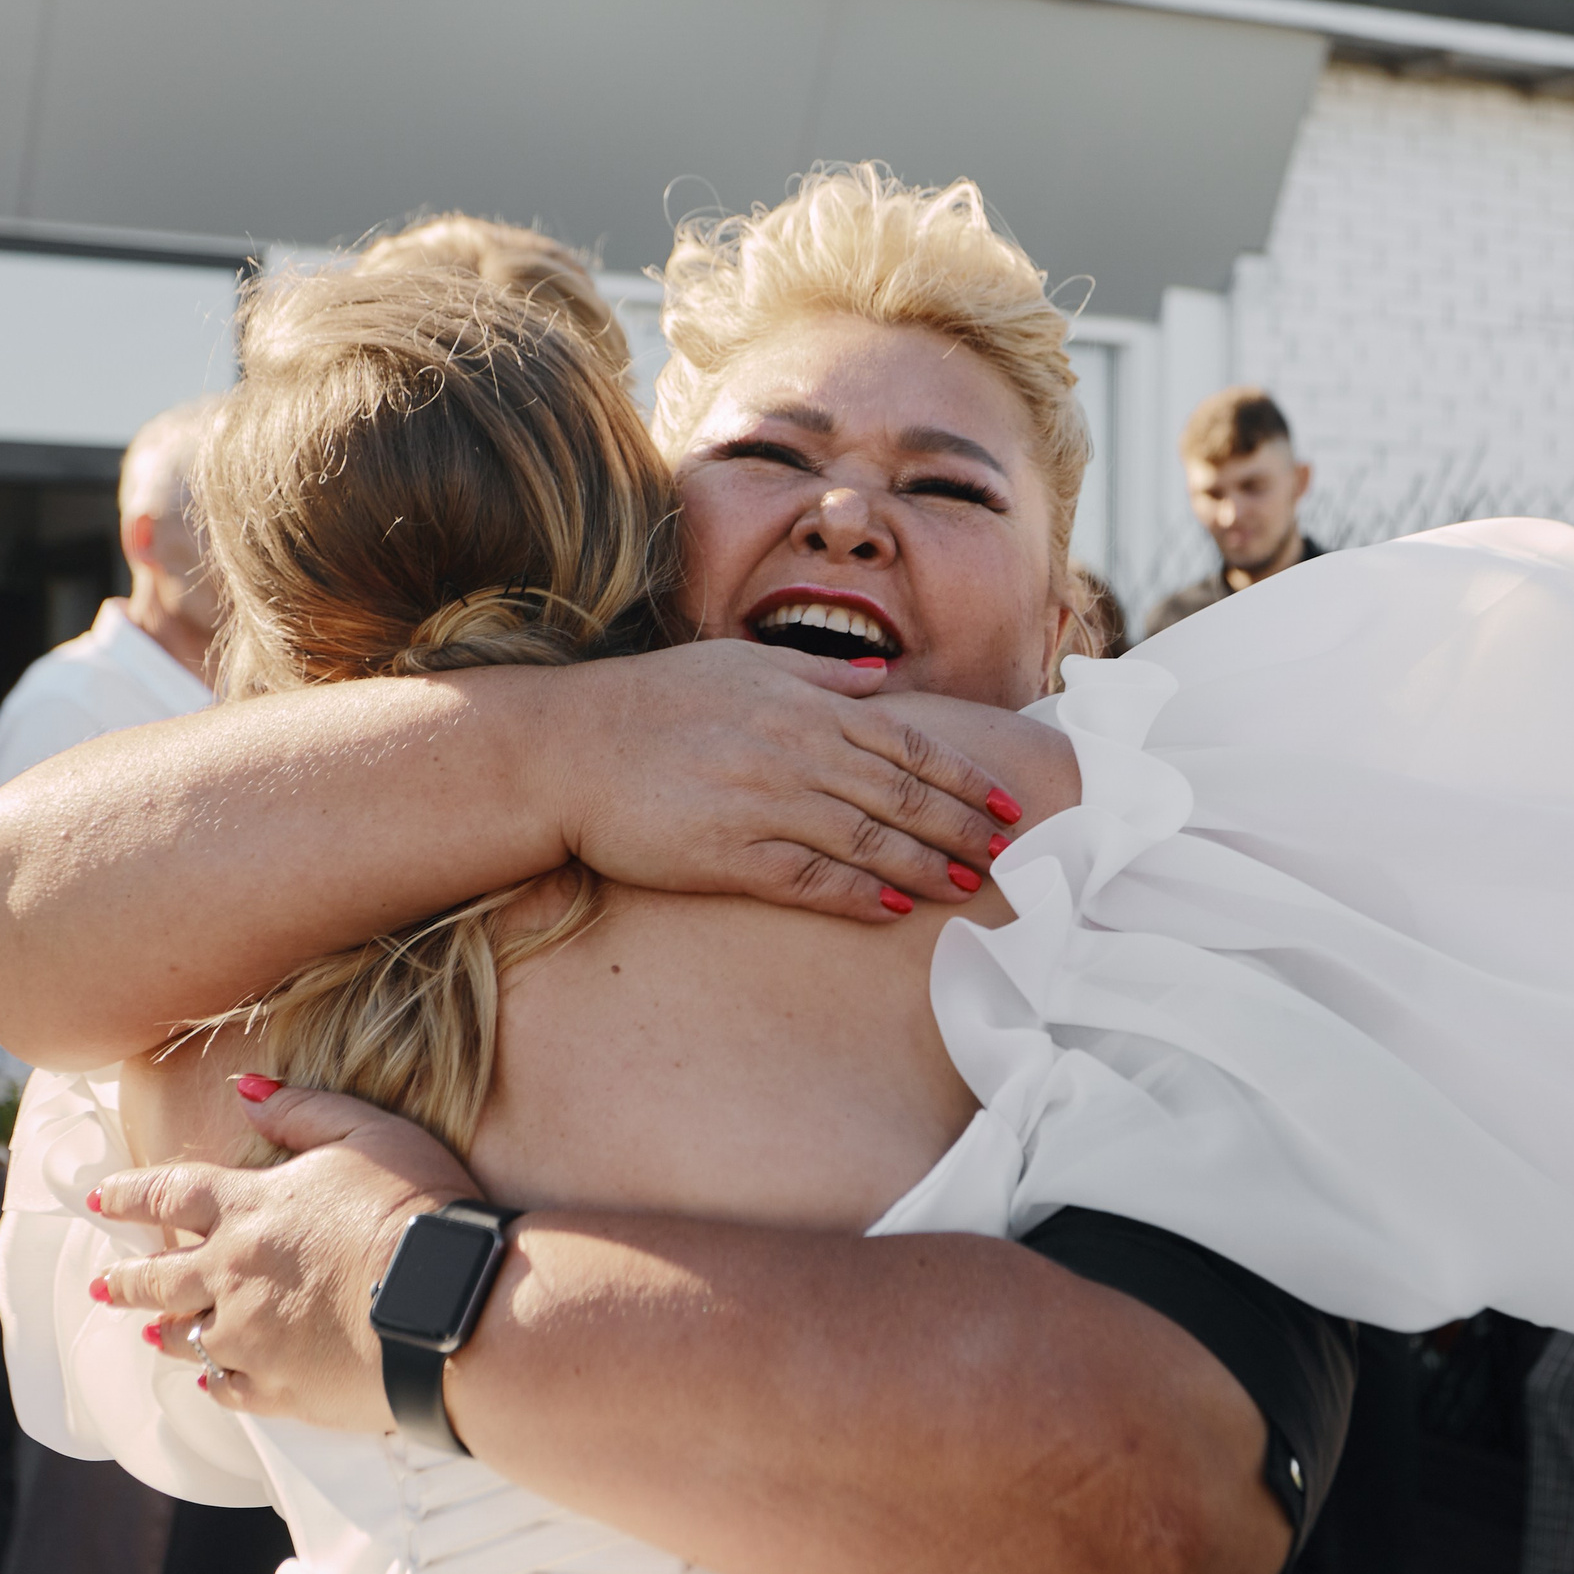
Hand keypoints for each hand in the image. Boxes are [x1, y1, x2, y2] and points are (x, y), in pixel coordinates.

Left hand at [94, 1079, 475, 1431]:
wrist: (445, 1303)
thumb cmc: (415, 1209)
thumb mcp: (369, 1134)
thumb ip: (303, 1111)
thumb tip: (246, 1090)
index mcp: (249, 1210)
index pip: (169, 1194)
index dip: (131, 1194)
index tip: (103, 1200)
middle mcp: (232, 1275)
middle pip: (159, 1278)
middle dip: (126, 1278)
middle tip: (102, 1283)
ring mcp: (250, 1338)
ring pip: (185, 1338)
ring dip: (164, 1331)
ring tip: (151, 1332)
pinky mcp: (277, 1388)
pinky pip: (226, 1388)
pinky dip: (214, 1379)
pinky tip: (210, 1377)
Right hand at [555, 642, 1022, 921]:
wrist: (565, 748)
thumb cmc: (649, 704)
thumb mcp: (738, 666)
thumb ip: (816, 678)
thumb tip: (879, 682)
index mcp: (801, 706)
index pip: (903, 742)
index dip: (959, 775)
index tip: (1003, 802)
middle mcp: (791, 751)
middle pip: (897, 793)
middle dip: (960, 825)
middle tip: (1008, 853)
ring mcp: (760, 803)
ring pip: (864, 838)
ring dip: (923, 864)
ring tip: (969, 885)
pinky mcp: (726, 854)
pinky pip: (806, 878)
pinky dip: (853, 893)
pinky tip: (891, 908)